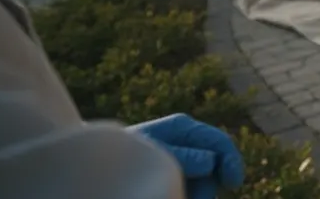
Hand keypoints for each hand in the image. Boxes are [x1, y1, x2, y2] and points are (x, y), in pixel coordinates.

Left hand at [129, 113, 244, 198]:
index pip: (219, 142)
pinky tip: (174, 195)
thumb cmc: (118, 157)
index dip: (231, 162)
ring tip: (174, 196)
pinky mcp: (172, 173)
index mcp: (182, 127)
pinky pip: (190, 186)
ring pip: (203, 180)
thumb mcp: (151, 154)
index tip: (233, 185)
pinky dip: (186, 192)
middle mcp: (184, 140)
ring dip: (195, 191)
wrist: (86, 164)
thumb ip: (182, 156)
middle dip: (209, 184)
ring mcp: (179, 157)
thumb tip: (210, 163)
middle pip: (214, 165)